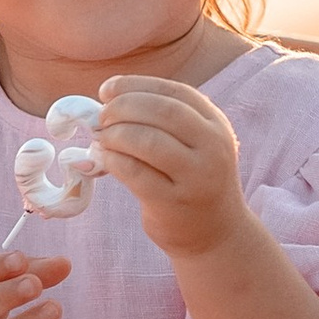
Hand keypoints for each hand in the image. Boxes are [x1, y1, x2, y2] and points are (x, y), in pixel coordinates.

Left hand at [95, 78, 245, 258]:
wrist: (216, 233)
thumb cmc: (193, 180)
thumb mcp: (194, 144)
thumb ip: (163, 121)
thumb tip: (109, 100)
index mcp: (216, 125)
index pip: (175, 91)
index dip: (136, 85)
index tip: (107, 89)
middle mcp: (212, 148)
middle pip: (162, 111)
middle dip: (124, 107)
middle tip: (102, 117)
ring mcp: (195, 177)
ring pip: (148, 141)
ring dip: (116, 134)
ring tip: (102, 139)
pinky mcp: (173, 203)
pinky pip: (135, 173)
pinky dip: (113, 160)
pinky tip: (104, 159)